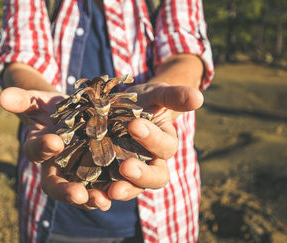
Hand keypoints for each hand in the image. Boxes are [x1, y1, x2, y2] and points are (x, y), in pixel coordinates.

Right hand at [0, 87, 112, 210]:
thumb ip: (22, 100)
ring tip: (102, 201)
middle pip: (56, 184)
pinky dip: (109, 190)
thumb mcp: (38, 100)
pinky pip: (101, 185)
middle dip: (66, 191)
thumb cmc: (52, 108)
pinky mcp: (97, 172)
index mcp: (38, 148)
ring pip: (80, 191)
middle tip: (78, 195)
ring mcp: (76, 172)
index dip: (42, 147)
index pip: (35, 151)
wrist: (73, 113)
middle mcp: (55, 166)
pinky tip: (120, 192)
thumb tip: (2, 96)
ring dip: (91, 198)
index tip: (54, 142)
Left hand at [106, 82, 203, 199]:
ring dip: (122, 191)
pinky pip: (106, 188)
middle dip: (142, 175)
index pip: (165, 147)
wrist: (121, 107)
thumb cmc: (145, 101)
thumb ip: (175, 96)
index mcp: (164, 145)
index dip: (152, 139)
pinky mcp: (108, 175)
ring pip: (131, 188)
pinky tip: (88, 193)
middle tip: (126, 167)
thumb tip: (198, 98)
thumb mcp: (157, 94)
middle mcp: (150, 163)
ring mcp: (129, 172)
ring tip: (109, 191)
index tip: (134, 124)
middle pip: (154, 177)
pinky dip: (99, 193)